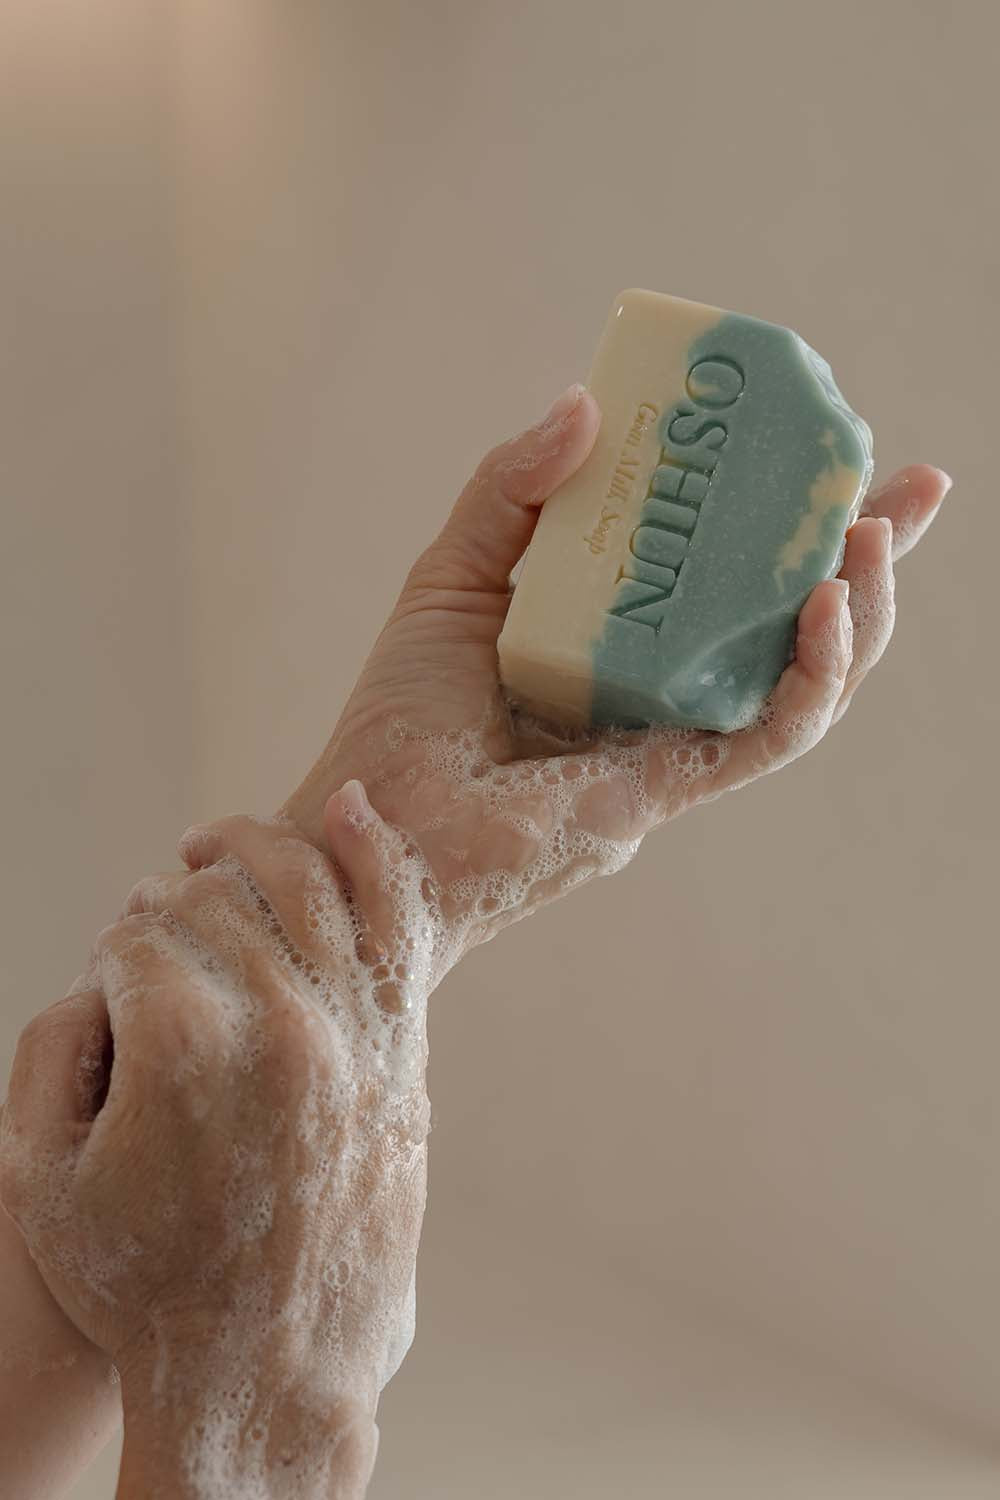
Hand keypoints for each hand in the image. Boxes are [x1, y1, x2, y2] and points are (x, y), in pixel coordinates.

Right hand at [0, 798, 429, 1497]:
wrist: (268, 1367)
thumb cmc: (146, 1280)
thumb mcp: (46, 1180)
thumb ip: (56, 1048)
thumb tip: (112, 959)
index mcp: (183, 1043)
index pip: (142, 933)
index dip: (117, 945)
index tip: (113, 972)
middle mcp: (279, 1020)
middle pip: (218, 900)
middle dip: (175, 904)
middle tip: (156, 930)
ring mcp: (353, 1030)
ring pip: (306, 883)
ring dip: (254, 847)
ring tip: (214, 844)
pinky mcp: (400, 1048)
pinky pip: (398, 923)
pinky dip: (374, 854)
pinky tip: (349, 808)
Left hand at [257, 386, 949, 974]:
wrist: (369, 818)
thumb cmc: (403, 714)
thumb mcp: (457, 572)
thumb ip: (512, 491)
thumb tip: (585, 403)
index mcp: (626, 642)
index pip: (734, 579)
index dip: (798, 522)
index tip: (845, 451)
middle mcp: (664, 694)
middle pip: (793, 625)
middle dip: (869, 560)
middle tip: (913, 492)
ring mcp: (674, 744)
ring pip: (805, 684)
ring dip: (859, 611)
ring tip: (872, 537)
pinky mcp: (668, 791)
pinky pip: (768, 736)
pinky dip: (811, 677)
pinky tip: (822, 608)